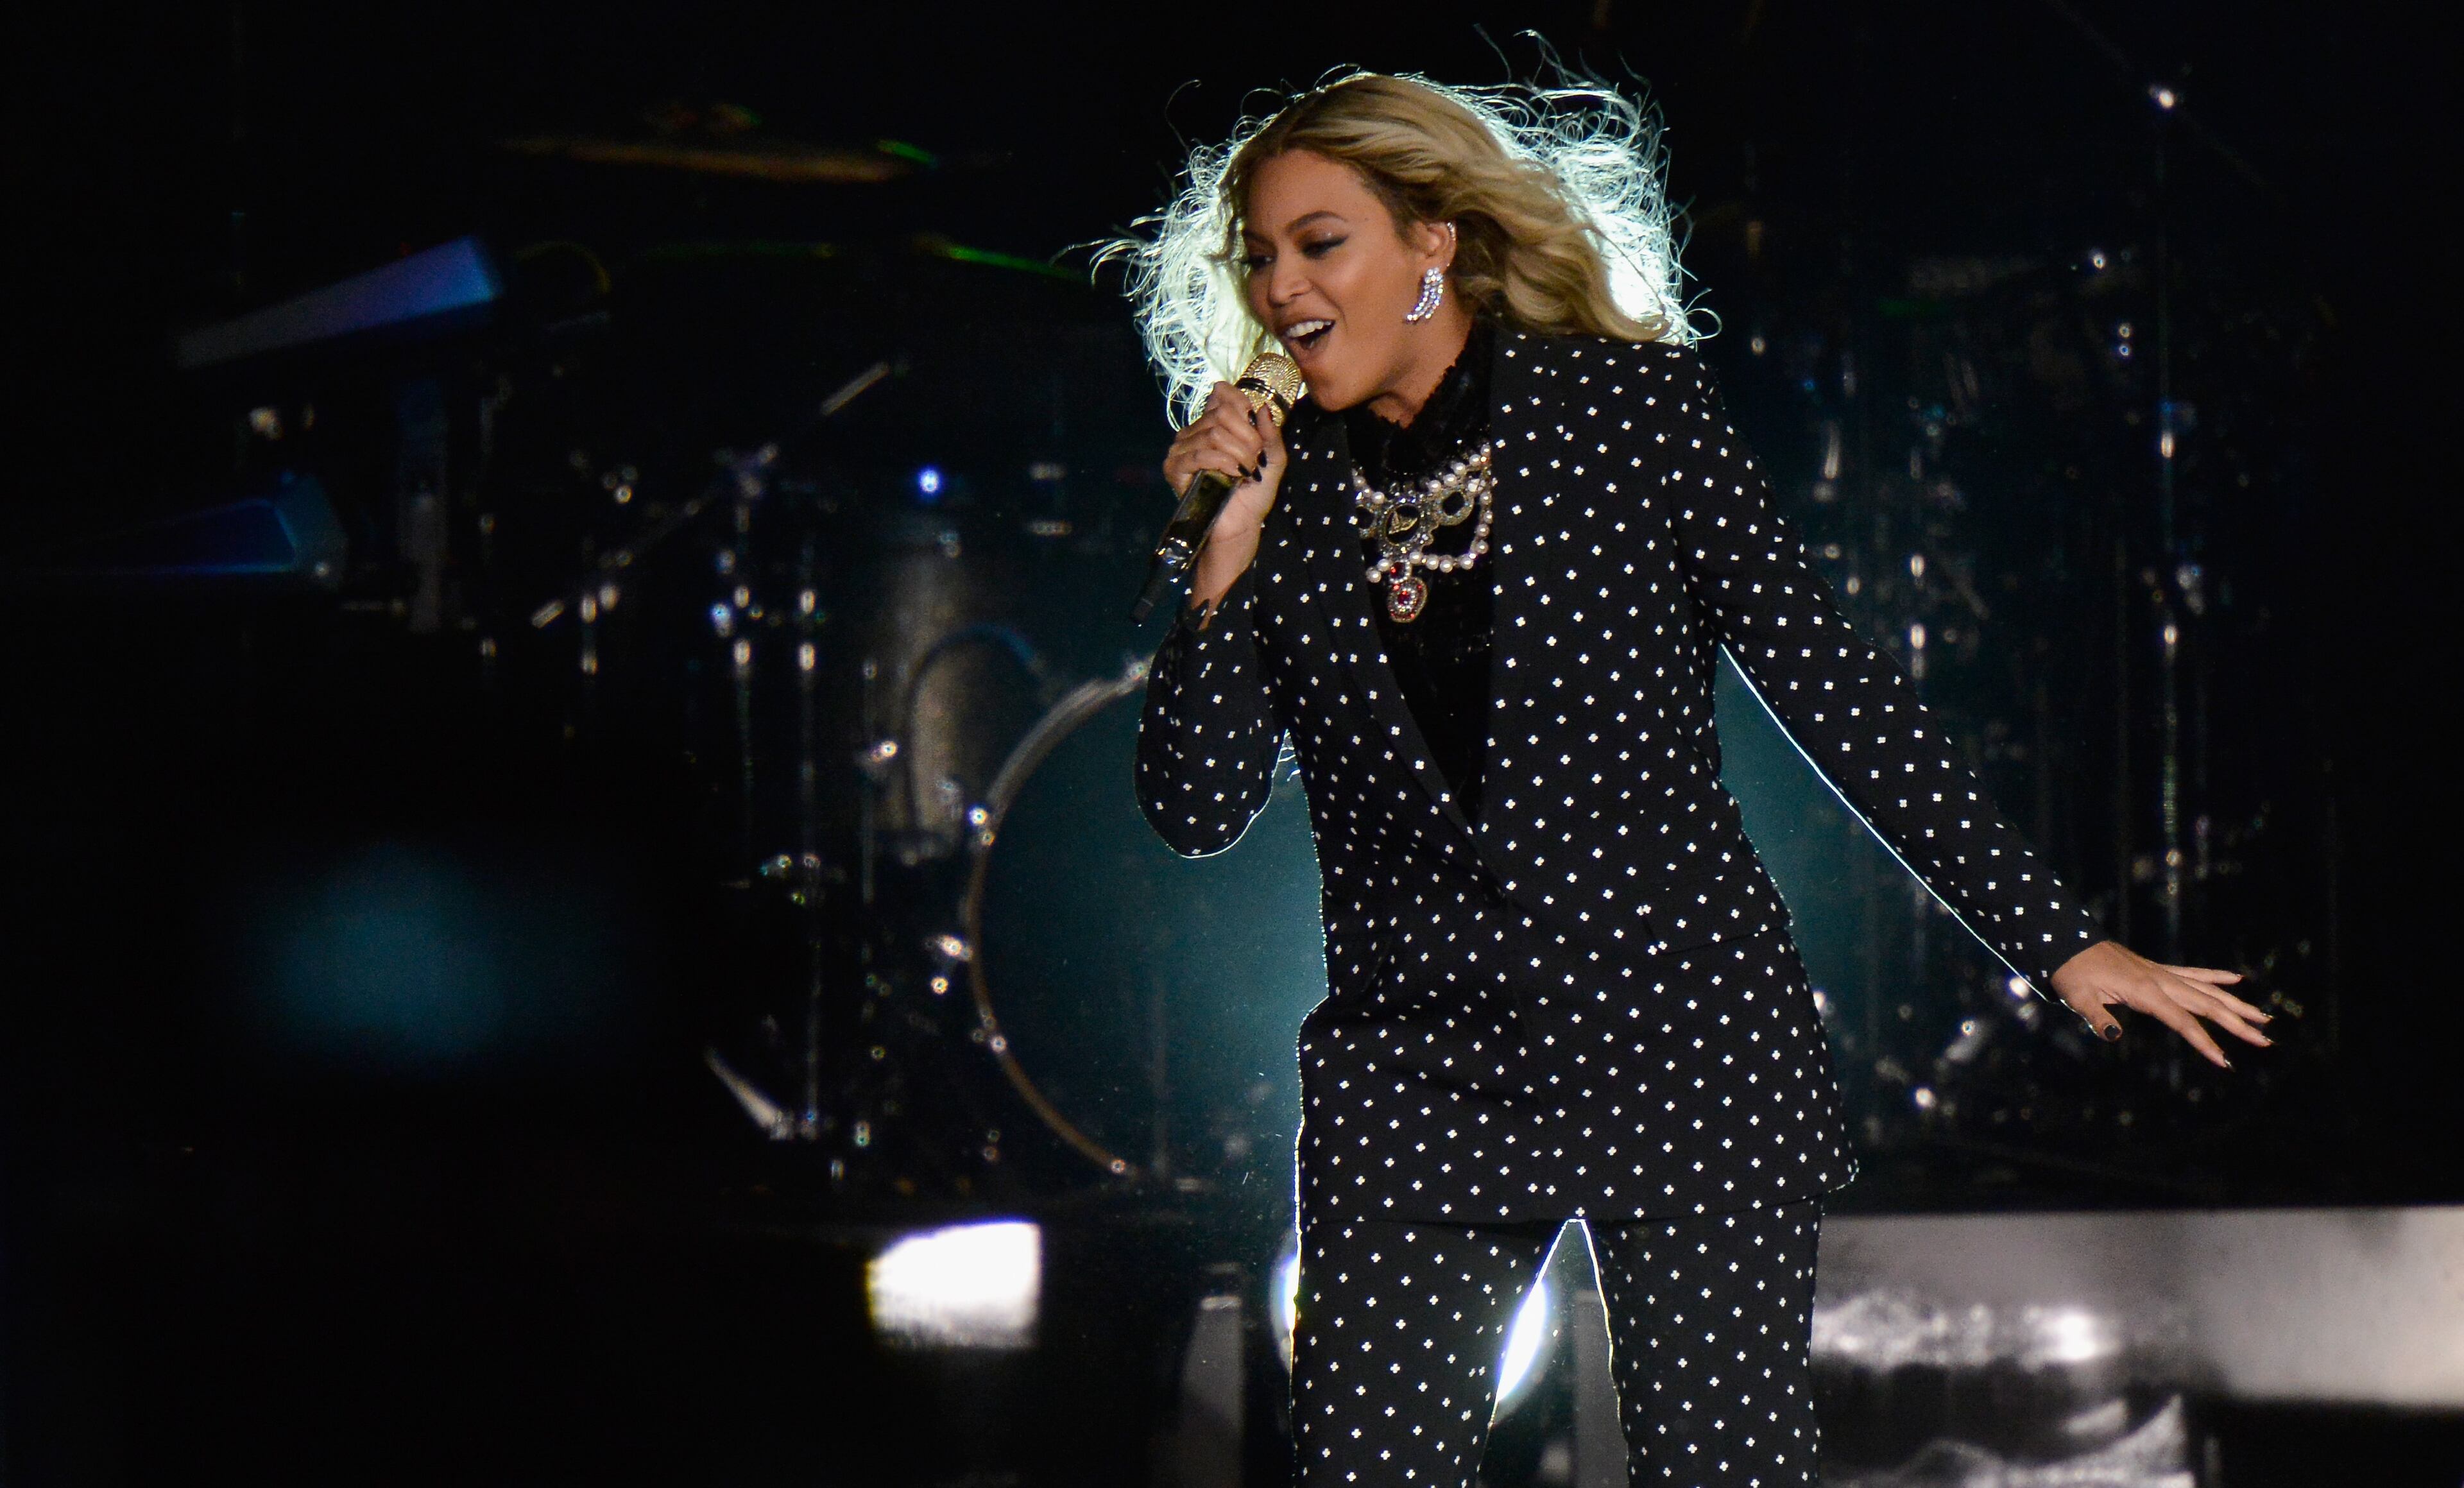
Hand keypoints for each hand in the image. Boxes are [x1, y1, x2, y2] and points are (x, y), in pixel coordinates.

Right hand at [1161, 382, 1288, 610]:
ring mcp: (1181, 449)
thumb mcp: (1272, 459)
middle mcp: (1194, 432)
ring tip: (1246, 472)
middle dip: (1247, 437)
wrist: (1241, 524)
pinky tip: (1233, 475)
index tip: (1255, 426)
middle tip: (1254, 459)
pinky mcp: (1174, 468)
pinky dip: (1223, 462)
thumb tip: (1263, 408)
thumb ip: (1270, 434)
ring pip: (1214, 434)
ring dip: (1239, 453)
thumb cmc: (1254, 492)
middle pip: (1221, 414)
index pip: (1221, 394)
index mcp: (1214, 424)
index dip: (1241, 404)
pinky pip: (1200, 454)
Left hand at [2047, 939, 2272, 1069]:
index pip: (2183, 1021)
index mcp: (2145, 992)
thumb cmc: (2071, 973)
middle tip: (2265, 1041)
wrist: (2066, 942)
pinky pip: (2193, 973)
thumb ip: (2096, 1017)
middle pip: (2207, 1005)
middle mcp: (2160, 980)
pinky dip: (2215, 976)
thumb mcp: (2077, 998)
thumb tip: (2113, 1035)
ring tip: (2264, 1018)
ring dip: (2236, 1004)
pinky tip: (2237, 979)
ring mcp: (2161, 972)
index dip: (2204, 1042)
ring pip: (2207, 990)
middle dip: (2237, 1024)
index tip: (2224, 1061)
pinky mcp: (2157, 968)